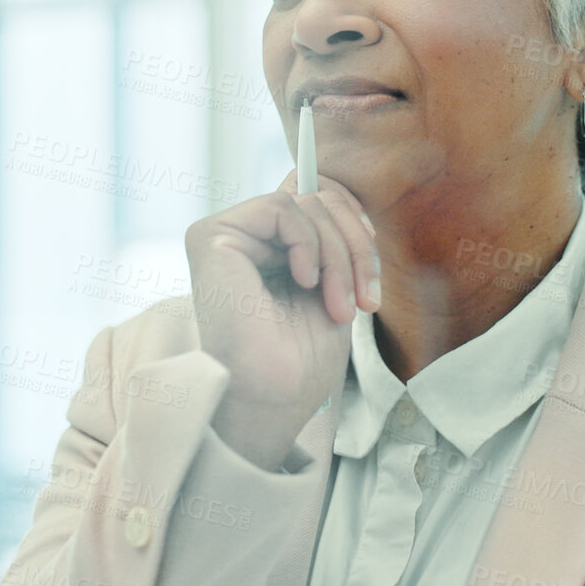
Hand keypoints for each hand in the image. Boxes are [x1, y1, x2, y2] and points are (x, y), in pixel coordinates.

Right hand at [184, 169, 378, 468]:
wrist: (274, 399)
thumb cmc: (300, 360)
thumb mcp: (331, 286)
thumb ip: (327, 238)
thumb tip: (326, 185)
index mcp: (267, 250)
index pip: (316, 200)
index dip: (353, 224)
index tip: (372, 278)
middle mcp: (241, 238)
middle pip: (317, 197)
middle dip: (356, 245)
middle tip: (366, 299)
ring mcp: (224, 235)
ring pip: (306, 203)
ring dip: (340, 255)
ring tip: (340, 305)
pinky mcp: (212, 236)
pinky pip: (282, 208)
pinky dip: (310, 244)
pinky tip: (304, 283)